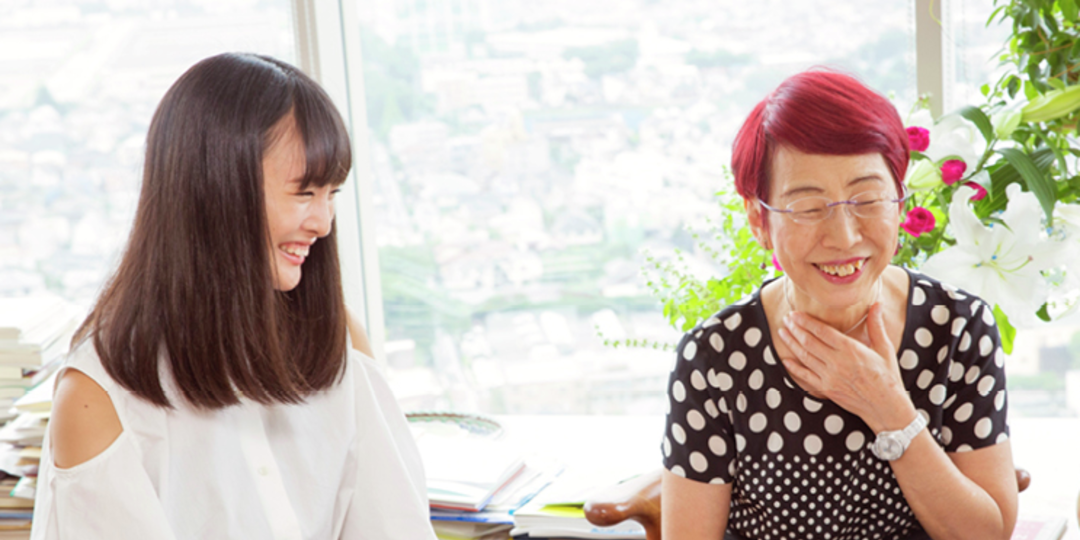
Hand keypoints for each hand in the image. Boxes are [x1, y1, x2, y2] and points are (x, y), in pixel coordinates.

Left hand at [777, 303, 914, 432]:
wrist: (886, 407)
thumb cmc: (887, 377)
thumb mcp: (885, 349)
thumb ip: (876, 326)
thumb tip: (877, 304)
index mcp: (851, 350)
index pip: (822, 331)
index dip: (806, 321)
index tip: (795, 314)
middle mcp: (837, 362)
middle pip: (809, 342)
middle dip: (795, 329)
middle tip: (786, 319)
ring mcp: (830, 377)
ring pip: (804, 356)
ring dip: (791, 343)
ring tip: (782, 332)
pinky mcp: (826, 389)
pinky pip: (805, 376)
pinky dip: (794, 368)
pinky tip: (785, 359)